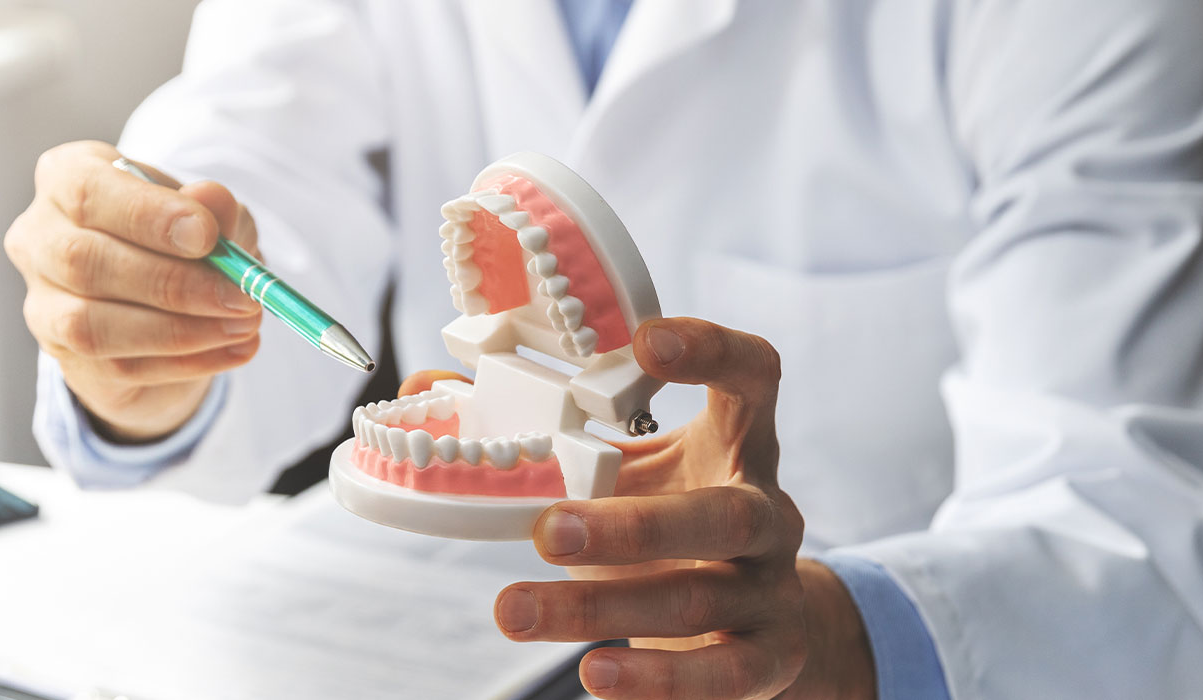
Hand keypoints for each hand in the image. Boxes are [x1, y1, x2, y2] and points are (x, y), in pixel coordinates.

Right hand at [6, 141, 263, 441]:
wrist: (162, 301)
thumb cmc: (179, 239)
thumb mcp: (209, 216)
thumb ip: (212, 208)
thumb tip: (212, 199)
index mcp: (65, 178)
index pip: (86, 191)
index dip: (147, 216)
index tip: (208, 236)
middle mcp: (38, 236)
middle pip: (84, 261)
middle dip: (172, 283)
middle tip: (241, 296)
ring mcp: (42, 300)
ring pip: (91, 324)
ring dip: (180, 330)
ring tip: (244, 325)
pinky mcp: (62, 353)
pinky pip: (117, 365)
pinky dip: (185, 362)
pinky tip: (232, 350)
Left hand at [475, 318, 873, 698]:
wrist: (758, 623)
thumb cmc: (669, 526)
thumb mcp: (620, 472)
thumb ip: (543, 430)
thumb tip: (429, 382)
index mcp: (736, 445)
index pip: (753, 377)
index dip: (711, 351)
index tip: (645, 342)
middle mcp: (768, 511)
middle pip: (722, 513)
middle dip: (630, 524)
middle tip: (546, 529)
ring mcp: (773, 587)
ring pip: (698, 598)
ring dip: (602, 608)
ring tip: (518, 613)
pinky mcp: (771, 656)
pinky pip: (720, 673)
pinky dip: (655, 683)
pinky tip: (595, 677)